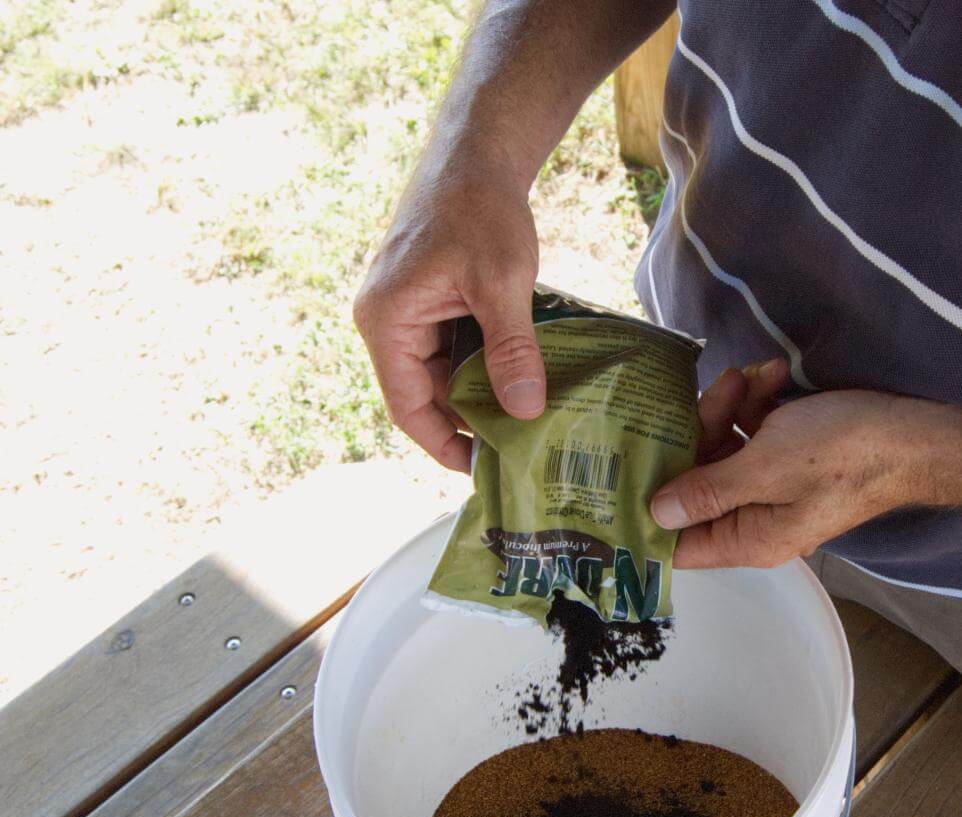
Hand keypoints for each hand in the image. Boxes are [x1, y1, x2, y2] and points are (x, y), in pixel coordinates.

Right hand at [353, 168, 543, 470]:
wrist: (476, 153)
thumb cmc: (480, 209)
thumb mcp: (501, 283)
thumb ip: (511, 350)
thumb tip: (525, 411)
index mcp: (386, 321)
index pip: (407, 407)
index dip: (443, 444)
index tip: (482, 471)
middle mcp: (386, 321)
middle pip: (426, 394)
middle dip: (470, 422)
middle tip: (520, 449)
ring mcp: (407, 311)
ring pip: (443, 373)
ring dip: (481, 393)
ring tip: (527, 420)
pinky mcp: (429, 300)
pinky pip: (453, 348)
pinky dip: (484, 365)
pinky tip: (522, 380)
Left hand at [655, 365, 926, 568]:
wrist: (912, 433)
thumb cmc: (841, 455)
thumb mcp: (765, 469)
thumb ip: (707, 491)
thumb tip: (656, 512)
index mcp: (748, 539)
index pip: (679, 542)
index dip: (650, 508)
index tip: (629, 465)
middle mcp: (755, 518)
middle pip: (696, 482)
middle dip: (700, 431)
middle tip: (720, 392)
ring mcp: (773, 485)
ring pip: (724, 447)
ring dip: (732, 405)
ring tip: (752, 377)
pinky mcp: (790, 455)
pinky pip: (756, 431)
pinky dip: (759, 402)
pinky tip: (774, 375)